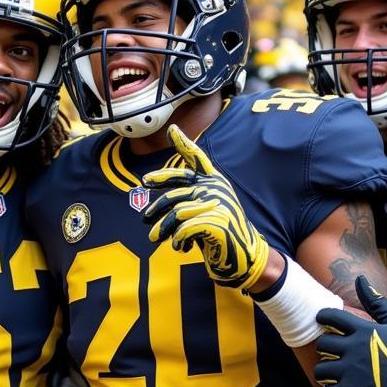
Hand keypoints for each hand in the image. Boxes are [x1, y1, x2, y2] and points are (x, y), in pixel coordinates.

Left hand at [141, 124, 269, 289]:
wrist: (242, 257)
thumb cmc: (218, 235)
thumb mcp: (203, 213)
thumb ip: (186, 204)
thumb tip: (152, 211)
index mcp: (214, 182)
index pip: (196, 159)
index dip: (184, 145)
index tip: (172, 130)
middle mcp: (216, 188)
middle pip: (175, 192)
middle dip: (156, 207)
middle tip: (144, 218)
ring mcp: (218, 204)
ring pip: (176, 213)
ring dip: (163, 229)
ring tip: (156, 238)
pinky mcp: (217, 222)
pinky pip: (184, 228)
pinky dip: (178, 240)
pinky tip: (181, 247)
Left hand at [314, 275, 386, 386]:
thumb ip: (376, 302)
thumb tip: (360, 278)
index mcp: (362, 330)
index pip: (331, 317)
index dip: (323, 318)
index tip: (321, 321)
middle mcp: (351, 348)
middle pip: (322, 344)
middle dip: (325, 350)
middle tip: (333, 355)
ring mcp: (348, 371)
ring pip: (320, 369)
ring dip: (323, 373)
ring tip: (332, 377)